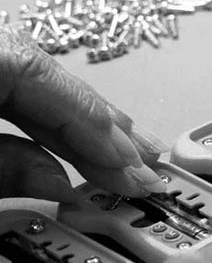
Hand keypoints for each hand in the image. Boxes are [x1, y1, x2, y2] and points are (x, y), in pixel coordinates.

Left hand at [0, 24, 167, 201]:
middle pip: (54, 81)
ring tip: (133, 158)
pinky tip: (88, 144)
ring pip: (46, 90)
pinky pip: (25, 96)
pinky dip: (58, 125)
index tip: (128, 164)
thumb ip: (3, 170)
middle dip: (107, 131)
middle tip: (147, 167)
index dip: (94, 124)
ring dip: (91, 130)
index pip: (44, 78)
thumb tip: (59, 184)